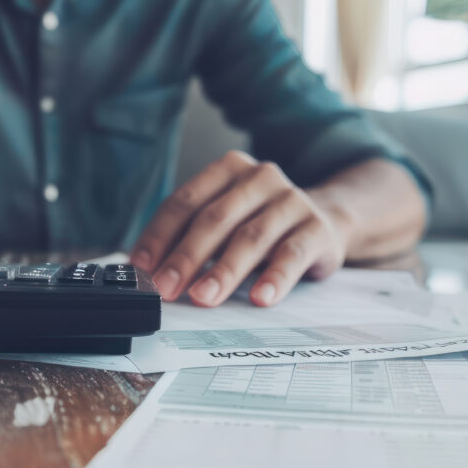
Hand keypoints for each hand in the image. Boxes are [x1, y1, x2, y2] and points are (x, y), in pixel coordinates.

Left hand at [130, 151, 348, 306]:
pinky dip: (275, 277)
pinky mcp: (317, 228)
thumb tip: (148, 271)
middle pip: (215, 219)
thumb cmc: (259, 223)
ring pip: (251, 237)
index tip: (143, 268)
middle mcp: (260, 177)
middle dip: (186, 257)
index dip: (159, 236)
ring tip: (203, 297)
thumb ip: (189, 237)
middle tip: (166, 288)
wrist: (325, 221)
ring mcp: (292, 200)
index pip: (185, 202)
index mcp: (229, 169)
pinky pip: (293, 254)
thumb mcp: (225, 222)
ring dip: (224, 271)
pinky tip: (260, 297)